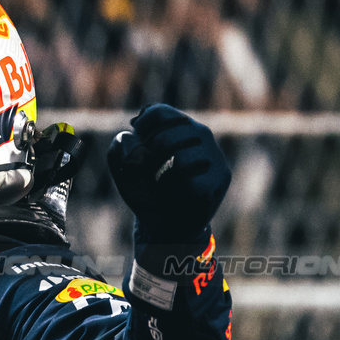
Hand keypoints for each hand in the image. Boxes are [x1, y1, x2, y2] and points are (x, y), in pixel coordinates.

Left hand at [106, 104, 230, 242]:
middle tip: (152, 178)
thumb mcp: (124, 171)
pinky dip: (178, 194)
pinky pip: (191, 182)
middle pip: (164, 138)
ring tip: (165, 188)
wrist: (167, 226)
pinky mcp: (220, 176)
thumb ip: (119, 150)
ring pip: (178, 159)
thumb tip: (129, 136)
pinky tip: (179, 197)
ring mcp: (212, 153)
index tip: (138, 151)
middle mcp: (199, 133)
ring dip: (163, 180)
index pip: (158, 113)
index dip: (140, 133)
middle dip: (148, 162)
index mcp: (176, 125)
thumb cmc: (146, 192)